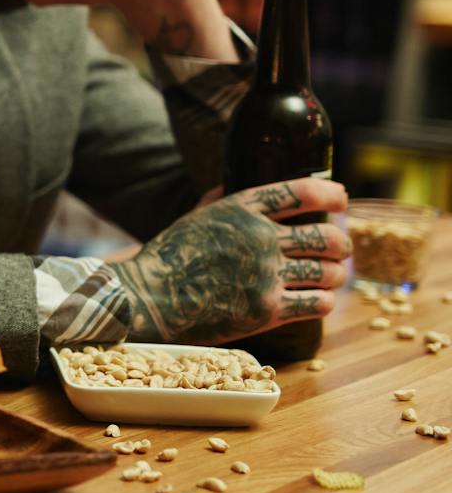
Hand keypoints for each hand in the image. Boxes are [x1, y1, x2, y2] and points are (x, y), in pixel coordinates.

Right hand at [116, 177, 348, 344]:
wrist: (151, 298)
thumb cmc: (170, 256)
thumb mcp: (193, 217)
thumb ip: (219, 199)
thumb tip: (230, 182)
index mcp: (242, 210)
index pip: (302, 192)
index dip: (330, 194)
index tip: (341, 198)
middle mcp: (260, 239)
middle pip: (326, 237)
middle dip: (341, 243)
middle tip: (340, 248)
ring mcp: (266, 275)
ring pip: (328, 272)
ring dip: (336, 274)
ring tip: (331, 276)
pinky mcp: (267, 310)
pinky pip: (318, 303)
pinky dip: (325, 300)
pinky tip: (319, 298)